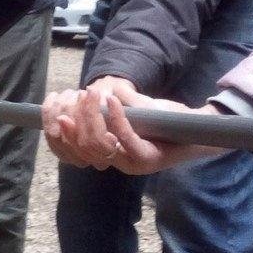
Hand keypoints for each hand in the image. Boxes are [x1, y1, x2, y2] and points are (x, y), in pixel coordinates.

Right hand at [42, 76, 223, 174]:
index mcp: (106, 154)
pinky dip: (116, 118)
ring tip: (93, 93)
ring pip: (98, 144)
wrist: (199, 131)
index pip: (68, 150)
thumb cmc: (164, 119)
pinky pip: (124, 139)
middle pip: (81, 145)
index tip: (53, 104)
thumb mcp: (134, 108)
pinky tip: (112, 100)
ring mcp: (131, 163)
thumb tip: (90, 89)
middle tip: (76, 93)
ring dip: (92, 115)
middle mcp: (116, 163)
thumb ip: (112, 102)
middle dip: (75, 118)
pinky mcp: (148, 159)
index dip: (55, 129)